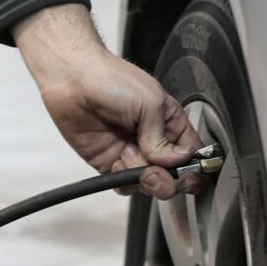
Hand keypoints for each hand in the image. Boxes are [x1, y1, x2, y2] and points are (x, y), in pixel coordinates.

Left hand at [14, 4, 202, 198]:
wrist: (73, 80)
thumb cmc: (112, 80)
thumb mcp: (150, 103)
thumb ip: (163, 138)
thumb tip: (173, 163)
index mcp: (171, 124)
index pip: (193, 155)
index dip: (193, 168)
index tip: (185, 173)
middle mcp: (154, 142)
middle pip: (174, 176)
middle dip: (167, 180)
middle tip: (154, 171)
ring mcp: (132, 154)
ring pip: (150, 184)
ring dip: (142, 177)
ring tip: (127, 154)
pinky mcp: (110, 163)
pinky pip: (125, 185)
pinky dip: (123, 181)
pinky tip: (117, 160)